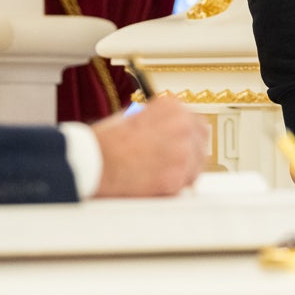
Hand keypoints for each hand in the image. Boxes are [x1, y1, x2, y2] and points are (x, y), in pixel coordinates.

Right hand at [90, 95, 206, 196]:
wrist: (94, 161)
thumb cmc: (106, 141)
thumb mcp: (134, 116)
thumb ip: (157, 122)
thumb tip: (167, 133)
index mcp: (172, 107)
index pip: (197, 122)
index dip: (189, 135)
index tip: (184, 143)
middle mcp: (183, 126)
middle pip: (201, 143)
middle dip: (190, 152)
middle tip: (174, 161)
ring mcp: (182, 153)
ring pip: (196, 165)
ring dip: (183, 170)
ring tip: (160, 173)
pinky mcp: (176, 179)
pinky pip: (183, 184)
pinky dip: (173, 186)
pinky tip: (156, 183)